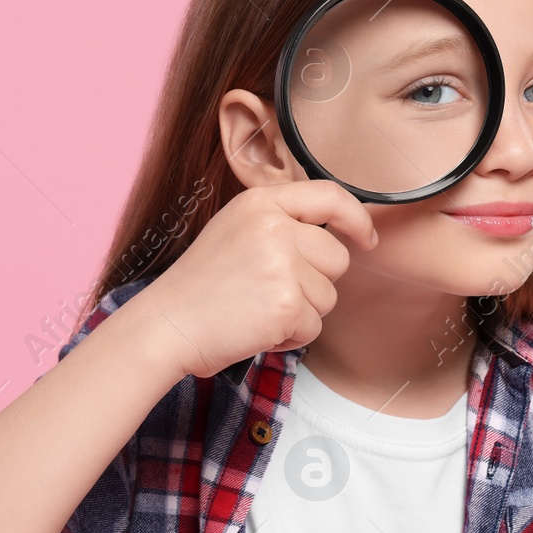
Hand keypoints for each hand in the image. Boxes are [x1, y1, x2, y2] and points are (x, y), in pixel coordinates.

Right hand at [125, 179, 376, 379]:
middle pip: (337, 258)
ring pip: (328, 297)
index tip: (366, 239)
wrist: (165, 325)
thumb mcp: (234, 231)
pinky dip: (290, 337)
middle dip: (315, 283)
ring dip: (300, 313)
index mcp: (260, 202)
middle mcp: (274, 226)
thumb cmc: (198, 287)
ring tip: (256, 310)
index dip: (356, 219)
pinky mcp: (286, 303)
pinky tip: (256, 329)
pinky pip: (314, 327)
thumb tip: (332, 236)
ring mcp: (282, 264)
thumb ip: (279, 223)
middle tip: (269, 293)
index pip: (329, 196)